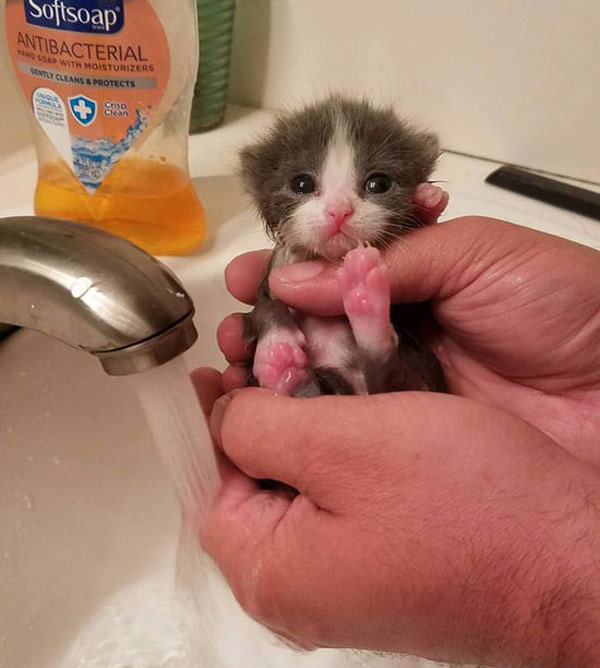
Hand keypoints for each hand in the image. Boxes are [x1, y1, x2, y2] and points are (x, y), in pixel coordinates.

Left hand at [203, 388, 599, 666]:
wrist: (572, 559)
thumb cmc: (468, 507)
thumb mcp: (343, 447)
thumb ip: (261, 428)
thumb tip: (225, 416)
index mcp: (271, 569)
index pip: (207, 481)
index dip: (211, 416)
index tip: (221, 366)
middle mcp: (299, 588)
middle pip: (251, 482)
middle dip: (259, 412)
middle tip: (271, 353)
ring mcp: (345, 579)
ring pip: (299, 484)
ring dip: (304, 422)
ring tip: (313, 366)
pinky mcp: (386, 560)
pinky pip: (340, 497)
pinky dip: (340, 447)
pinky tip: (357, 406)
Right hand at [219, 217, 599, 465]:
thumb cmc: (558, 304)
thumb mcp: (475, 253)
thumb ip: (385, 261)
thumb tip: (295, 277)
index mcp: (411, 280)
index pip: (332, 272)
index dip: (287, 271)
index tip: (246, 277)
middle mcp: (396, 331)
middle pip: (315, 324)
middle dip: (268, 321)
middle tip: (237, 327)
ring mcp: (397, 386)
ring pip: (320, 373)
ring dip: (275, 365)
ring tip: (241, 358)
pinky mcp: (404, 434)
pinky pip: (344, 421)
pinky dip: (304, 412)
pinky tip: (269, 406)